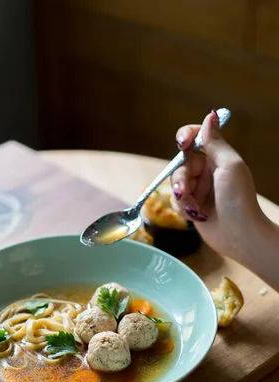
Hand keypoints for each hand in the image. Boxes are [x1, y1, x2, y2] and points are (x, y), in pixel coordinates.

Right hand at [171, 109, 263, 262]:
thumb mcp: (229, 165)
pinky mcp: (192, 206)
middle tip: (183, 190)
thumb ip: (215, 142)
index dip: (185, 137)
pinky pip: (176, 201)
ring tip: (192, 208)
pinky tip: (194, 215)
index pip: (196, 137)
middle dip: (181, 177)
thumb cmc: (238, 199)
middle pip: (181, 163)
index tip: (181, 144)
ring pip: (175, 183)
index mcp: (217, 157)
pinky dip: (183, 208)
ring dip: (181, 195)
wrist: (239, 234)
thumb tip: (211, 114)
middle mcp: (206, 171)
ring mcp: (198, 189)